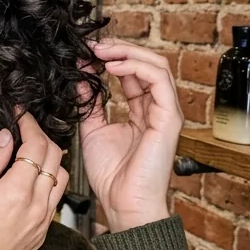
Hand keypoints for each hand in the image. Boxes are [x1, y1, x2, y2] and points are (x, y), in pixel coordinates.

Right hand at [0, 111, 69, 249]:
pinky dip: (47, 181)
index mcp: (16, 194)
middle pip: (56, 158)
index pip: (37, 147)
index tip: (19, 116)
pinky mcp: (40, 235)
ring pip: (61, 179)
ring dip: (50, 159)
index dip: (30, 125)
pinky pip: (54, 200)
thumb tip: (5, 138)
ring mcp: (41, 223)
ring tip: (28, 152)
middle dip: (42, 137)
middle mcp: (36, 208)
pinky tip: (27, 180)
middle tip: (23, 128)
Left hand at [80, 38, 181, 231]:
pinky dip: (136, 67)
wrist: (124, 203)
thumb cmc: (112, 175)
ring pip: (156, 65)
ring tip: (101, 52)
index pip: (132, 74)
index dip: (110, 59)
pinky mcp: (169, 118)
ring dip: (127, 53)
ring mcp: (166, 112)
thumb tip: (81, 77)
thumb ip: (90, 104)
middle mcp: (156, 109)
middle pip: (147, 64)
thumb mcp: (93, 130)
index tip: (85, 53)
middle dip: (119, 50)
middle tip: (92, 46)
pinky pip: (159, 81)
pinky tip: (113, 67)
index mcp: (141, 112)